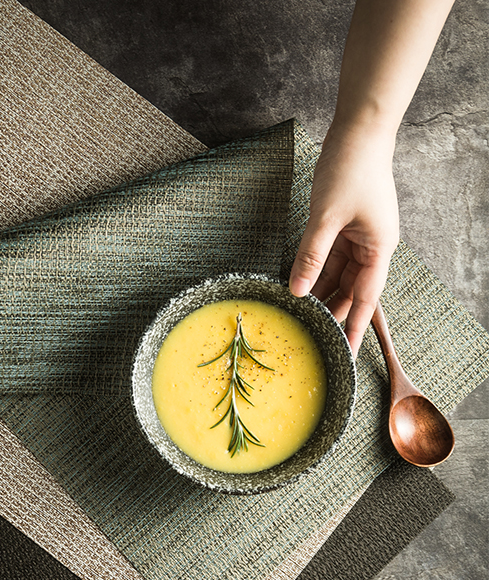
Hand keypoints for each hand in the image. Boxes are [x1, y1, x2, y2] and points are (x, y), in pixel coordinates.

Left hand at [289, 124, 399, 354]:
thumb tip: (297, 290)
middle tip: (313, 339)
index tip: (345, 353)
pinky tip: (297, 286)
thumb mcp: (326, 217)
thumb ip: (311, 256)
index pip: (365, 299)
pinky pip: (328, 259)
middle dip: (333, 313)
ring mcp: (357, 238)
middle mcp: (371, 248)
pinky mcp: (343, 228)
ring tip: (301, 318)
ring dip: (320, 294)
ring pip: (337, 276)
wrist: (358, 131)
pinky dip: (313, 272)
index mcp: (378, 249)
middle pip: (350, 291)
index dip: (354, 327)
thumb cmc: (350, 169)